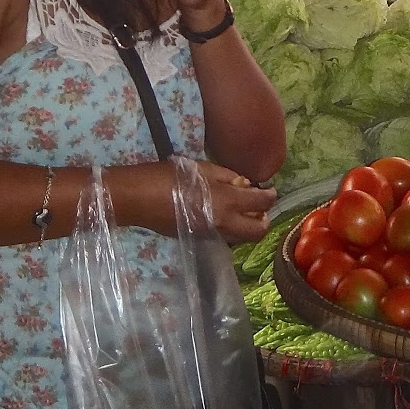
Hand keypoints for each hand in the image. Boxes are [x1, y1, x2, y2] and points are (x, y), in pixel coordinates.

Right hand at [110, 161, 275, 243]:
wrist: (138, 199)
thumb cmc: (169, 177)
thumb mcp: (202, 168)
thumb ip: (228, 177)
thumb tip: (245, 185)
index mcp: (226, 202)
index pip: (261, 203)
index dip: (270, 196)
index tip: (270, 191)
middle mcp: (223, 223)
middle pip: (257, 232)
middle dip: (264, 220)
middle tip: (260, 207)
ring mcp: (210, 234)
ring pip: (241, 238)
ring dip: (247, 226)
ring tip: (242, 210)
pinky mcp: (198, 240)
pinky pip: (224, 238)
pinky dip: (230, 229)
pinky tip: (222, 215)